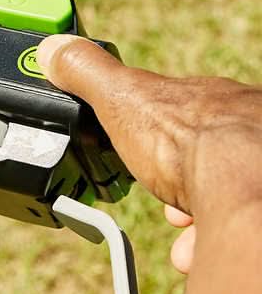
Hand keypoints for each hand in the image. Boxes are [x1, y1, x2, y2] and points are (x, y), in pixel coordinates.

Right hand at [37, 34, 261, 264]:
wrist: (242, 183)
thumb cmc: (184, 139)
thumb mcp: (120, 98)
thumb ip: (87, 74)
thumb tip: (53, 50)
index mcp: (204, 100)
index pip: (178, 112)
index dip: (154, 135)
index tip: (141, 154)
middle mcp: (239, 125)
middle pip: (201, 151)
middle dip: (176, 176)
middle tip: (161, 195)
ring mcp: (253, 163)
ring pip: (219, 187)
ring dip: (190, 208)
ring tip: (176, 220)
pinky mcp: (254, 200)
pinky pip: (231, 217)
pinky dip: (207, 233)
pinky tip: (190, 244)